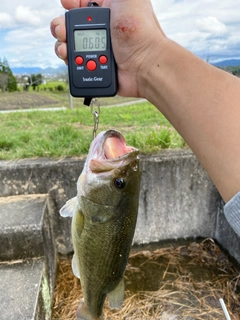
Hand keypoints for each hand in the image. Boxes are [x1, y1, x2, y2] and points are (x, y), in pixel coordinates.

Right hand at [50, 0, 166, 96]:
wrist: (144, 64)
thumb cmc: (140, 30)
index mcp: (108, 12)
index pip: (83, 5)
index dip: (72, 3)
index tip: (67, 3)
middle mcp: (102, 32)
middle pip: (71, 26)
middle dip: (61, 26)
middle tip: (62, 30)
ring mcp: (98, 51)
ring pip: (70, 46)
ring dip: (61, 44)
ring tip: (65, 46)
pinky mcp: (95, 68)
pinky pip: (75, 65)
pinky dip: (68, 61)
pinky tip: (69, 58)